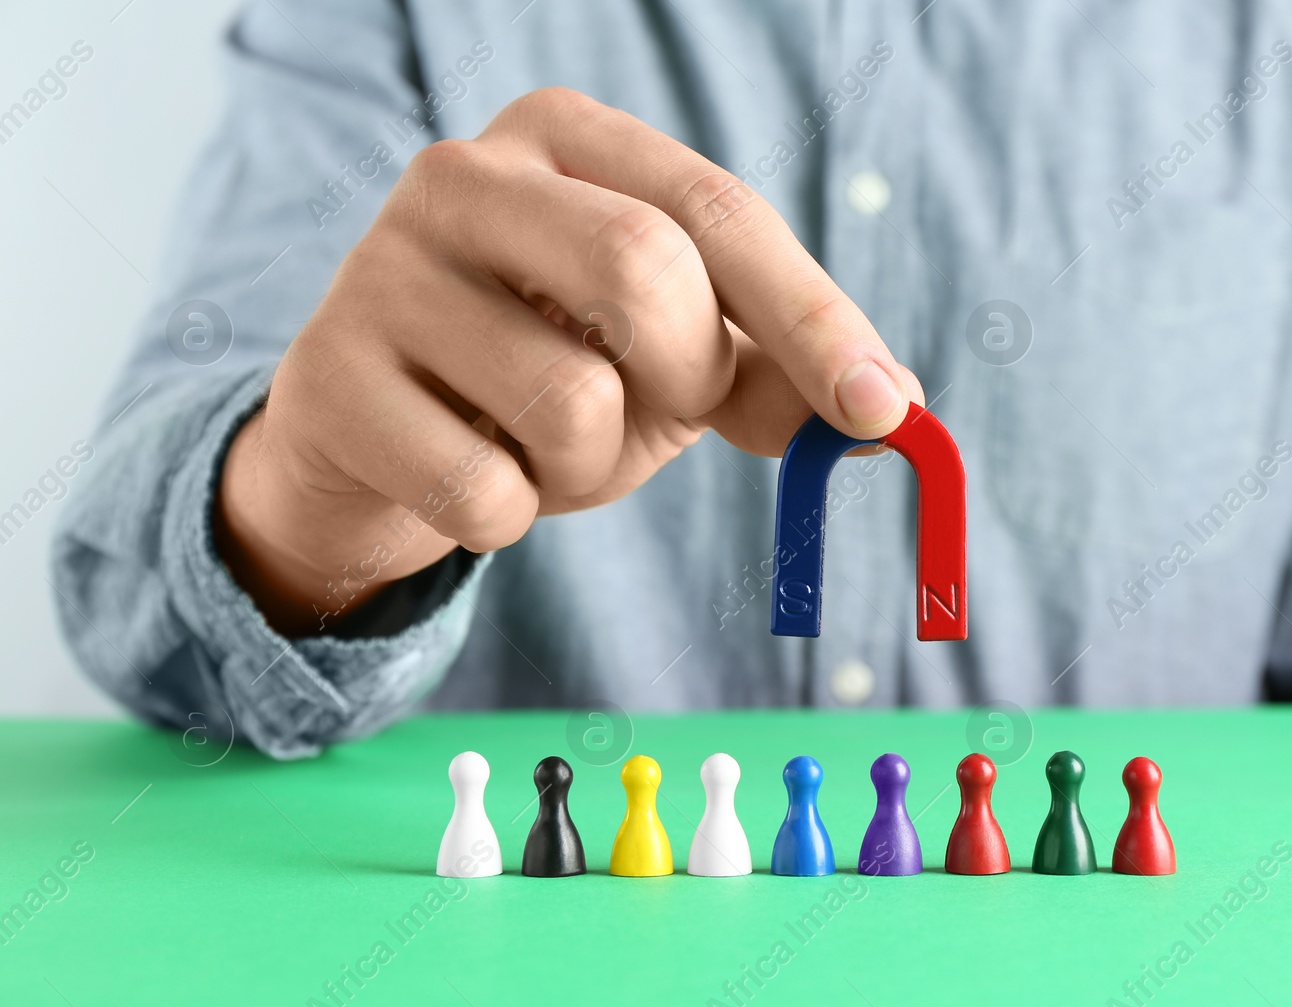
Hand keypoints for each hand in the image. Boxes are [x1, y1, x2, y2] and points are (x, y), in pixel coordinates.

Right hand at [216, 87, 922, 633]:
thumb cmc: (541, 379)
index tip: (882, 409)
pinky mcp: (329, 377)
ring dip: (589, 466)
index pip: (717, 210)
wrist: (374, 442)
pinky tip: (466, 477)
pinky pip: (483, 491)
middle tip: (658, 408)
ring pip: (569, 399)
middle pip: (645, 272)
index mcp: (565, 137)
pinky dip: (509, 517)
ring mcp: (381, 269)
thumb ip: (771, 370)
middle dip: (685, 376)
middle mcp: (463, 174)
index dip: (812, 315)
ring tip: (538, 447)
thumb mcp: (666, 362)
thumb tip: (894, 412)